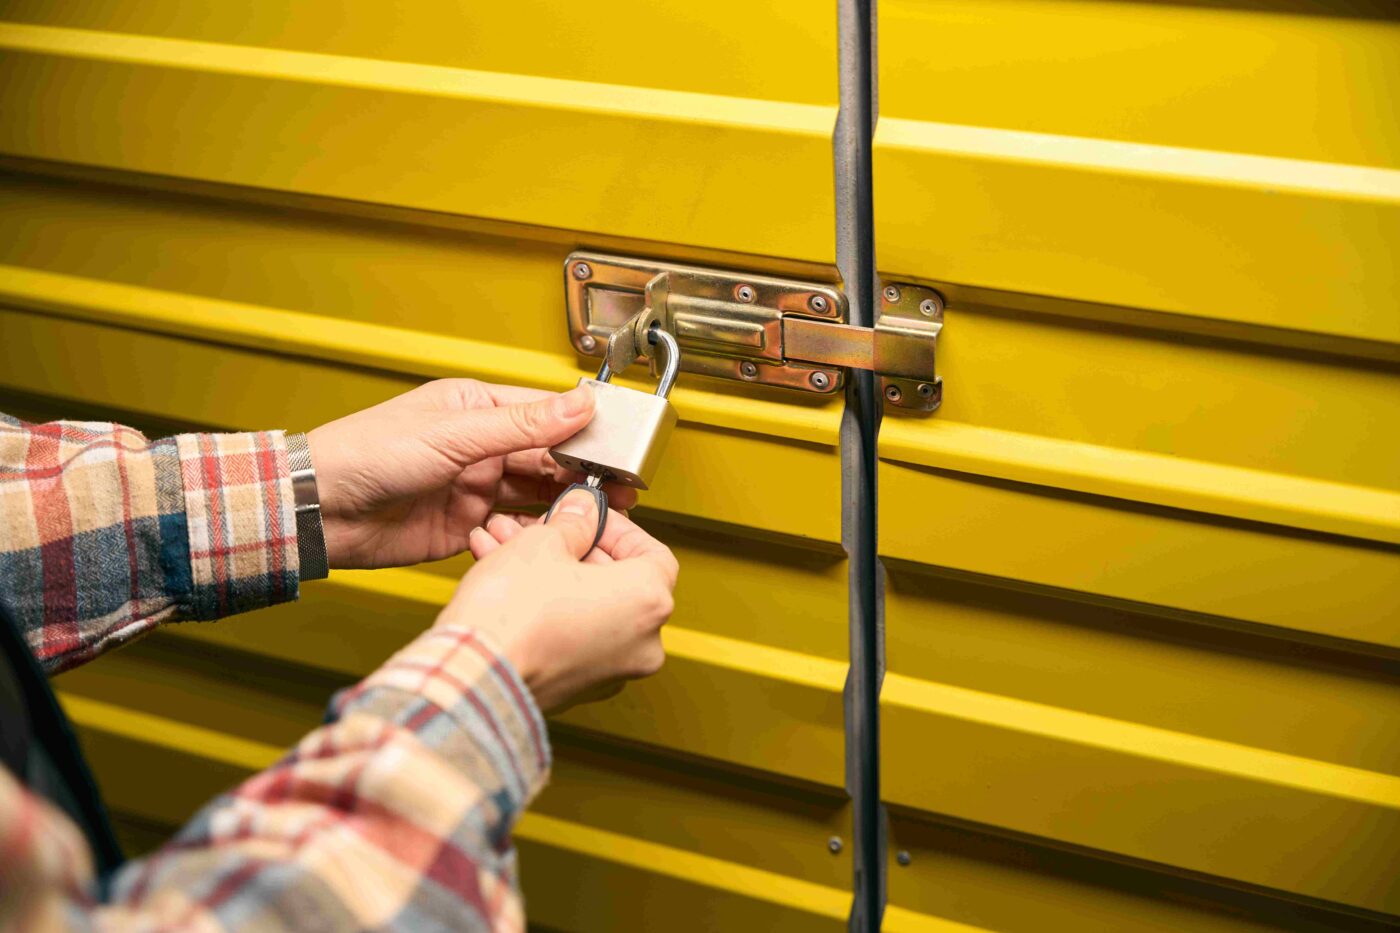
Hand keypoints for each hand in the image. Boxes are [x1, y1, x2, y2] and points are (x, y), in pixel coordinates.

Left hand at [306, 379, 637, 568]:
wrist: (319, 512)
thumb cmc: (366, 455)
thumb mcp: (453, 433)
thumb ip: (521, 424)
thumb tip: (577, 402)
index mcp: (475, 408)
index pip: (545, 413)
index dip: (584, 429)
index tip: (619, 443)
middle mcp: (479, 447)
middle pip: (548, 457)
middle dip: (584, 470)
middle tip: (623, 485)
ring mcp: (474, 488)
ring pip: (537, 493)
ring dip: (568, 502)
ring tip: (604, 512)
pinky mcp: (468, 528)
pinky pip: (515, 528)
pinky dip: (539, 532)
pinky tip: (560, 535)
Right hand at [438, 489, 677, 713]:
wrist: (472, 675)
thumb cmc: (512, 616)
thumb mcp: (544, 542)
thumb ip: (574, 520)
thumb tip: (583, 511)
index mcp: (649, 602)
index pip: (652, 552)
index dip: (616, 528)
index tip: (588, 517)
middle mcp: (641, 642)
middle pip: (613, 578)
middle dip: (569, 546)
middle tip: (539, 527)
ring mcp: (611, 669)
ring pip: (585, 603)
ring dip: (548, 571)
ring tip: (507, 545)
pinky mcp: (577, 685)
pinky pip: (570, 632)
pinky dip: (545, 605)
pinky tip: (505, 578)